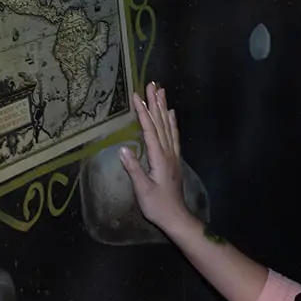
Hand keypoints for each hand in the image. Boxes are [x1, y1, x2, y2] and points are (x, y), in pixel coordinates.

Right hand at [118, 83, 191, 235]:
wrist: (177, 217)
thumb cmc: (157, 206)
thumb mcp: (142, 190)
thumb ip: (134, 169)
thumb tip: (123, 148)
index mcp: (159, 158)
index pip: (150, 130)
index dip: (143, 112)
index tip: (137, 96)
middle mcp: (168, 152)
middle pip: (161, 123)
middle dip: (155, 102)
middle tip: (152, 83)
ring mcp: (173, 155)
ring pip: (168, 126)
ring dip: (163, 108)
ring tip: (161, 91)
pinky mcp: (174, 159)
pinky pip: (174, 135)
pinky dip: (171, 122)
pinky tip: (170, 114)